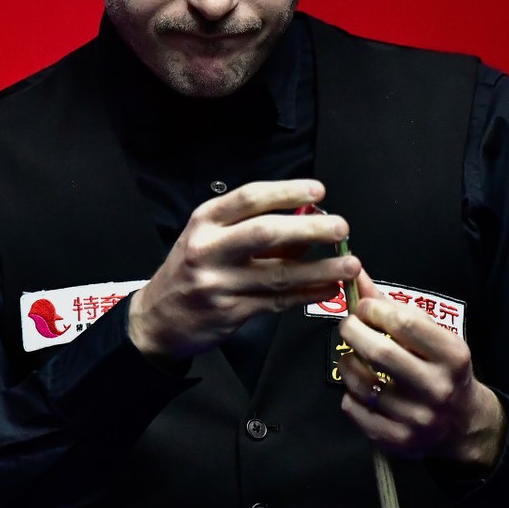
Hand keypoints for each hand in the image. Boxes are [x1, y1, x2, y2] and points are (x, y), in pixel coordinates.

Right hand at [127, 179, 359, 361]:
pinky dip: (308, 293)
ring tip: (350, 264)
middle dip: (310, 228)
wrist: (158, 316)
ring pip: (279, 273)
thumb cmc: (190, 269)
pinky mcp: (231, 312)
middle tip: (340, 227)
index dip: (287, 192)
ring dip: (320, 268)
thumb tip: (307, 217)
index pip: (249, 198)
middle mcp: (208, 249)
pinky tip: (329, 287)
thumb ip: (252, 226)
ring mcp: (218, 283)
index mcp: (204, 221)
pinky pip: (278, 300)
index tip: (319, 191)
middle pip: (265, 232)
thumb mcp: (210, 238)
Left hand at [338, 270, 505, 468]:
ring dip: (347, 362)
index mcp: (452, 355)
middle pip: (379, 351)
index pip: (403, 321)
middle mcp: (438, 388)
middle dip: (352, 330)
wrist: (463, 424)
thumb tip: (354, 272)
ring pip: (360, 380)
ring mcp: (418, 418)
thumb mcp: (429, 336)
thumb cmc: (439, 368)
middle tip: (349, 327)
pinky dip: (348, 394)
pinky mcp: (398, 439)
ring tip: (354, 357)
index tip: (363, 308)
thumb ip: (389, 305)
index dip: (372, 309)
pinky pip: (353, 408)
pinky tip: (360, 387)